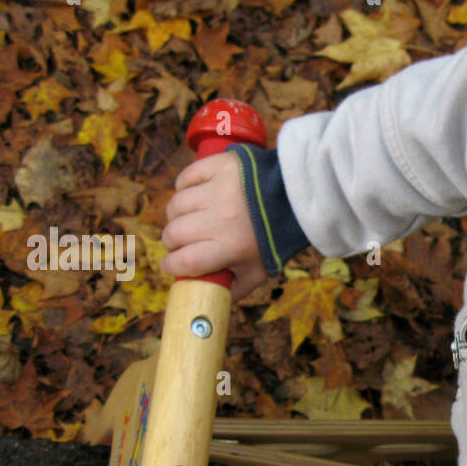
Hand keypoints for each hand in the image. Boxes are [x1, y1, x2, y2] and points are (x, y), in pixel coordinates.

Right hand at [161, 152, 267, 300]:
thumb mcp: (257, 272)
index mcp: (230, 247)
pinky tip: (196, 195)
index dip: (170, 266)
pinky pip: (186, 177)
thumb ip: (232, 289)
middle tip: (180, 242)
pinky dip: (185, 186)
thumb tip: (205, 299)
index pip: (183, 261)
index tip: (170, 265)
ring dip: (177, 215)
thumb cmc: (274, 240)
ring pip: (176, 204)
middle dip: (172, 242)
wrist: (296, 201)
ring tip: (189, 218)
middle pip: (173, 233)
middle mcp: (221, 219)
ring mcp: (219, 190)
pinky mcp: (220, 166)